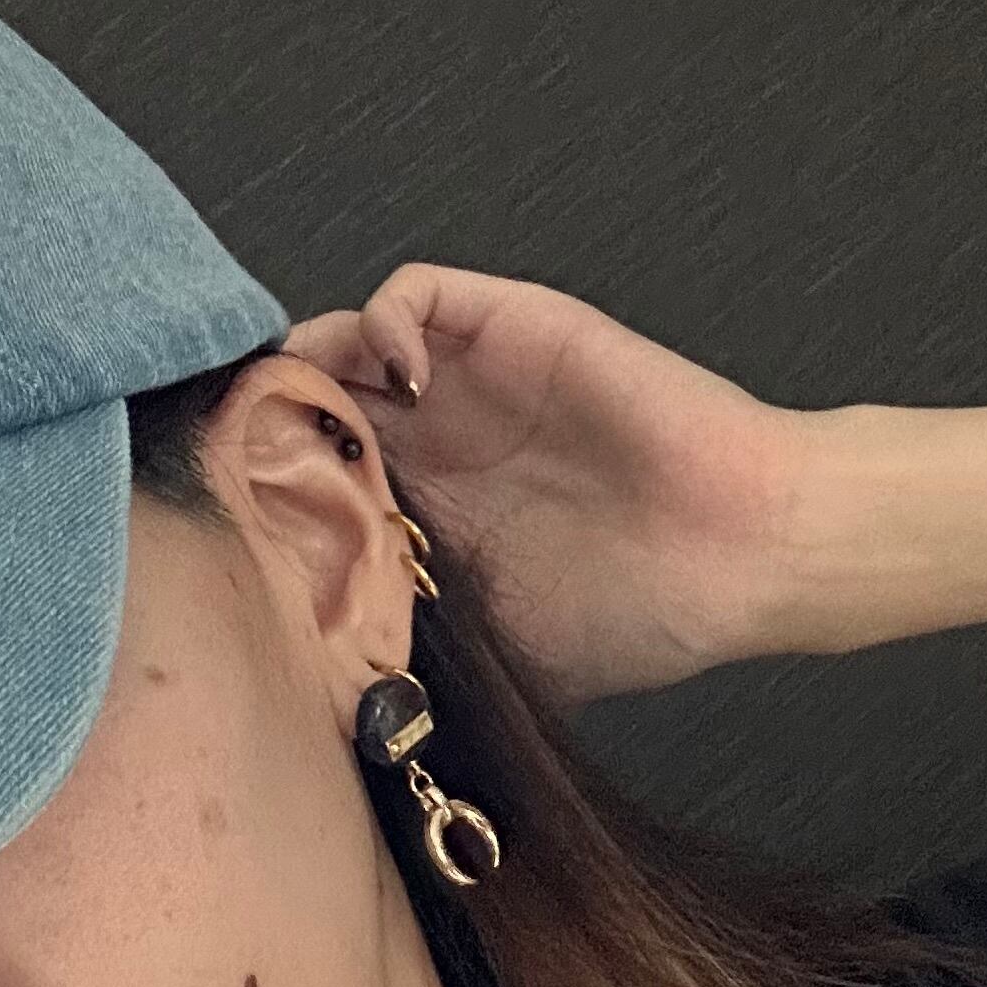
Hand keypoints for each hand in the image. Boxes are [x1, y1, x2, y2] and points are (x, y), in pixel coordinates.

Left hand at [284, 264, 813, 709]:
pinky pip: (417, 290)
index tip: (246, 516)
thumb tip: (319, 696)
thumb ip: (415, 648)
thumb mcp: (496, 653)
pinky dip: (384, 321)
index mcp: (428, 511)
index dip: (270, 484)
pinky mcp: (515, 327)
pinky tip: (402, 382)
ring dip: (318, 361)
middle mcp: (439, 439)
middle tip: (261, 449)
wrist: (739, 557)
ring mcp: (472, 381)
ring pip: (350, 335)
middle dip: (277, 415)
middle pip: (317, 397)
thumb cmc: (639, 613)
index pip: (315, 474)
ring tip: (326, 410)